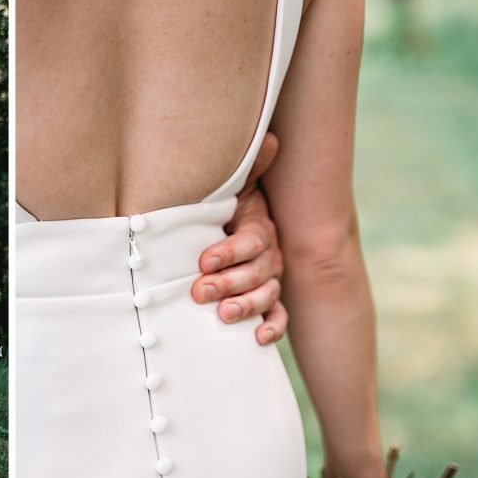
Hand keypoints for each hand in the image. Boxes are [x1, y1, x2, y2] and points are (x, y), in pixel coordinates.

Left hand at [191, 131, 286, 343]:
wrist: (220, 230)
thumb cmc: (220, 209)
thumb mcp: (231, 187)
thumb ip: (248, 168)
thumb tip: (269, 139)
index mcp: (258, 229)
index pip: (252, 242)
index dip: (229, 252)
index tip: (203, 261)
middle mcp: (269, 256)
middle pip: (258, 272)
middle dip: (229, 282)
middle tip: (200, 291)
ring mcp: (269, 280)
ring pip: (267, 295)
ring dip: (246, 306)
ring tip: (223, 315)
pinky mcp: (266, 302)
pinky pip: (278, 317)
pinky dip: (272, 328)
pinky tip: (259, 339)